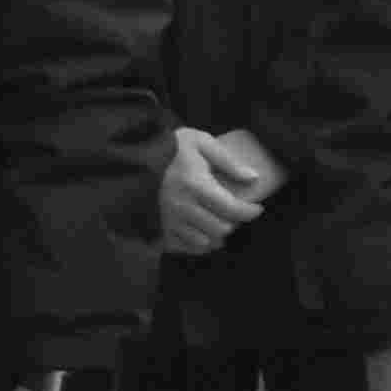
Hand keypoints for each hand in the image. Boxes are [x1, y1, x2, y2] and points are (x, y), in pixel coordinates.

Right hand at [154, 128, 274, 257]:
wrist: (133, 158)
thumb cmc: (171, 148)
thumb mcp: (200, 142)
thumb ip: (227, 160)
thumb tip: (253, 178)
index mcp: (194, 185)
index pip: (232, 209)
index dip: (250, 212)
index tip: (257, 208)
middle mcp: (182, 207)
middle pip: (221, 229)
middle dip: (233, 222)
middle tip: (234, 213)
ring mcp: (169, 221)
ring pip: (205, 242)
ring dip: (217, 234)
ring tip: (219, 221)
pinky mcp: (159, 230)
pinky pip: (185, 247)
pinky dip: (199, 243)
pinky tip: (203, 231)